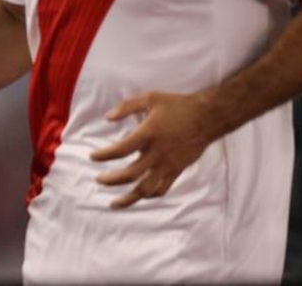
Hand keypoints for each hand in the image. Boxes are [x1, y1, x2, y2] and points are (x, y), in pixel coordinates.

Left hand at [90, 91, 213, 208]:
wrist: (208, 117)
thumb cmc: (177, 106)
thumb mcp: (150, 98)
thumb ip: (127, 107)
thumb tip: (107, 117)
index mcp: (148, 134)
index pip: (121, 150)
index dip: (105, 155)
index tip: (93, 157)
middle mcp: (157, 153)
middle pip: (131, 174)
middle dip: (112, 180)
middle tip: (99, 180)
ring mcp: (168, 164)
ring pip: (147, 189)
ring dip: (129, 198)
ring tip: (114, 203)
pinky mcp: (177, 170)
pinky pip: (162, 189)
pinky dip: (149, 195)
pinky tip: (139, 196)